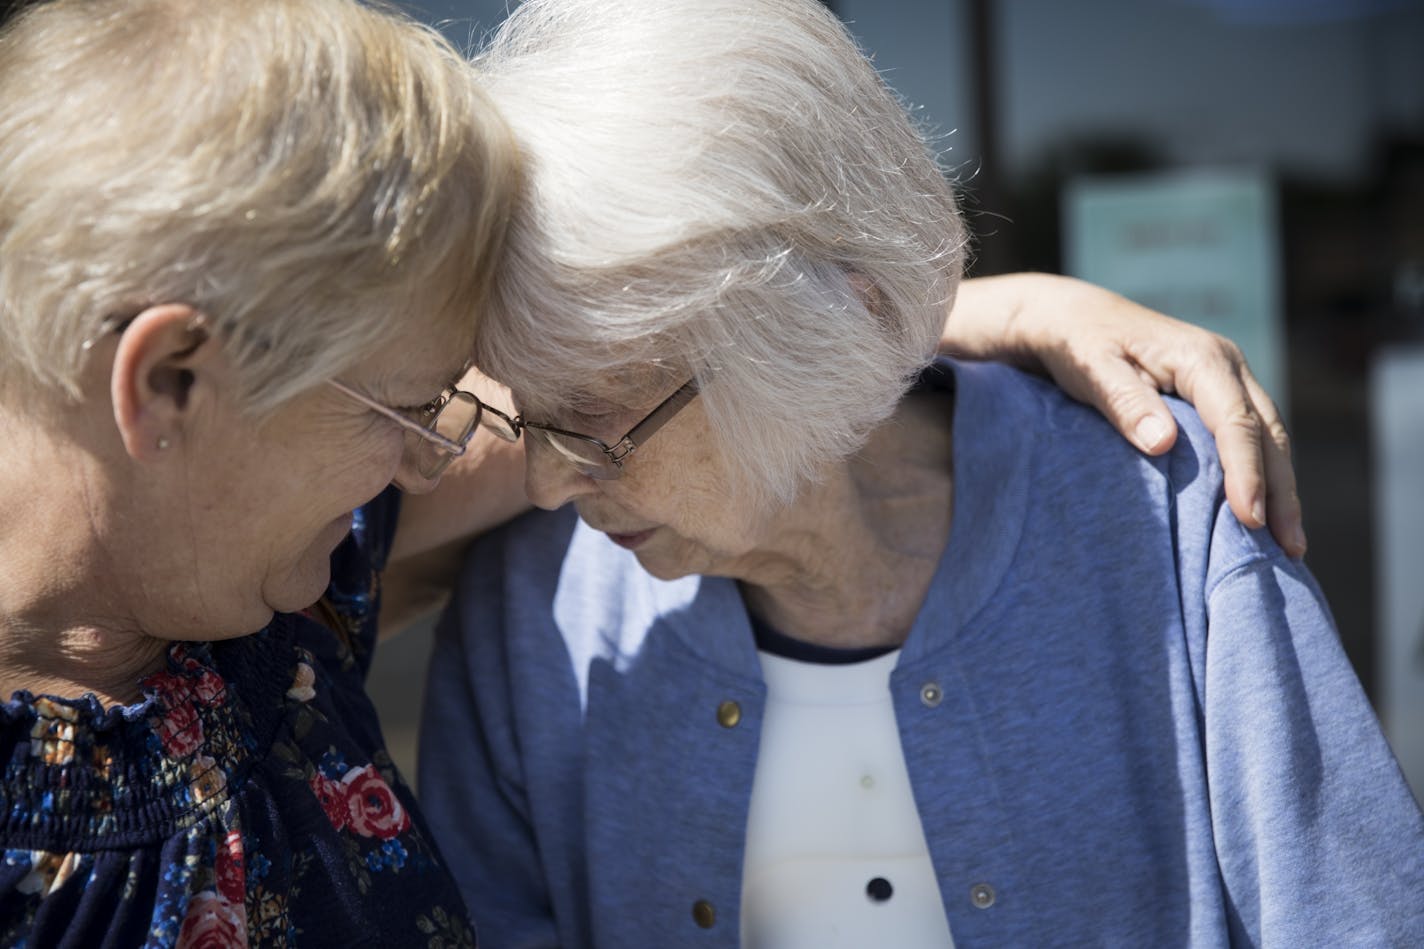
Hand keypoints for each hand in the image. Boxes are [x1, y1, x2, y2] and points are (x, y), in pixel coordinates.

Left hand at [945, 273, 1304, 556]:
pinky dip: (1262, 477)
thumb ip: (1125, 403)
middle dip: (1281, 492)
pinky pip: (1251, 439)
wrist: (1071, 319)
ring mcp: (1228, 380)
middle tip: (1289, 549)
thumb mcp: (1091, 368)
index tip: (1250, 519)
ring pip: (1269, 438)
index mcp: (1201, 358)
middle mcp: (1227, 366)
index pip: (1235, 422)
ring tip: (1290, 548)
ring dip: (1281, 490)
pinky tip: (1264, 516)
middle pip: (1267, 434)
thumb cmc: (1078, 345)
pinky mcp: (1218, 397)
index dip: (1246, 472)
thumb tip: (1164, 443)